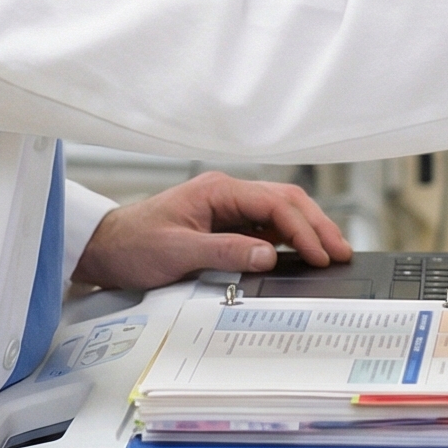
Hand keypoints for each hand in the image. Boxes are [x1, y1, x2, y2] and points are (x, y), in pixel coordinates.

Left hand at [70, 171, 353, 291]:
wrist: (105, 248)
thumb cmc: (133, 244)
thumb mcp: (177, 252)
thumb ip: (224, 253)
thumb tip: (269, 256)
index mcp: (218, 190)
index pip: (274, 204)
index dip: (302, 229)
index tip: (320, 254)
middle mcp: (227, 195)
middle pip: (285, 202)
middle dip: (317, 225)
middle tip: (342, 252)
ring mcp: (228, 210)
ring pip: (280, 214)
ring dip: (306, 231)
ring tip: (331, 254)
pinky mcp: (225, 226)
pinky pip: (265, 229)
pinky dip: (288, 241)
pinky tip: (301, 256)